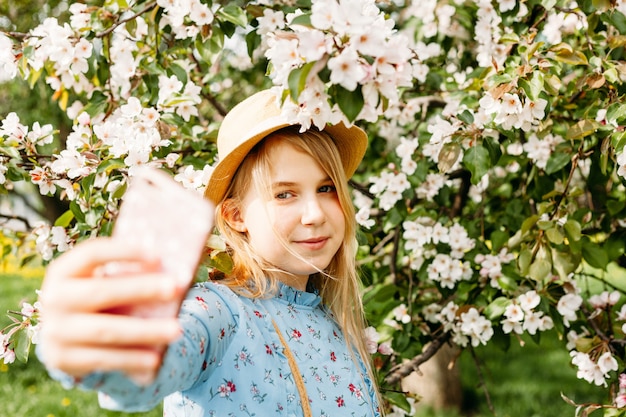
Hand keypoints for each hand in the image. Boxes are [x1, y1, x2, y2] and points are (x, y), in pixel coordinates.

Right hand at [39, 238, 183, 384]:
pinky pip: (103, 359)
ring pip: (106, 330)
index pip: (92, 253)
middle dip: (141, 289)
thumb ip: (125, 274)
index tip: (158, 256)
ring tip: (176, 330)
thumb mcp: (98, 279)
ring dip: (145, 331)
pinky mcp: (62, 358)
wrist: (60, 332)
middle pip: (101, 292)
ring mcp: (56, 330)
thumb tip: (175, 270)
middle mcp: (54, 298)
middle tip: (175, 288)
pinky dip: (131, 359)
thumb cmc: (94, 297)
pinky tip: (155, 359)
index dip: (124, 251)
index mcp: (64, 270)